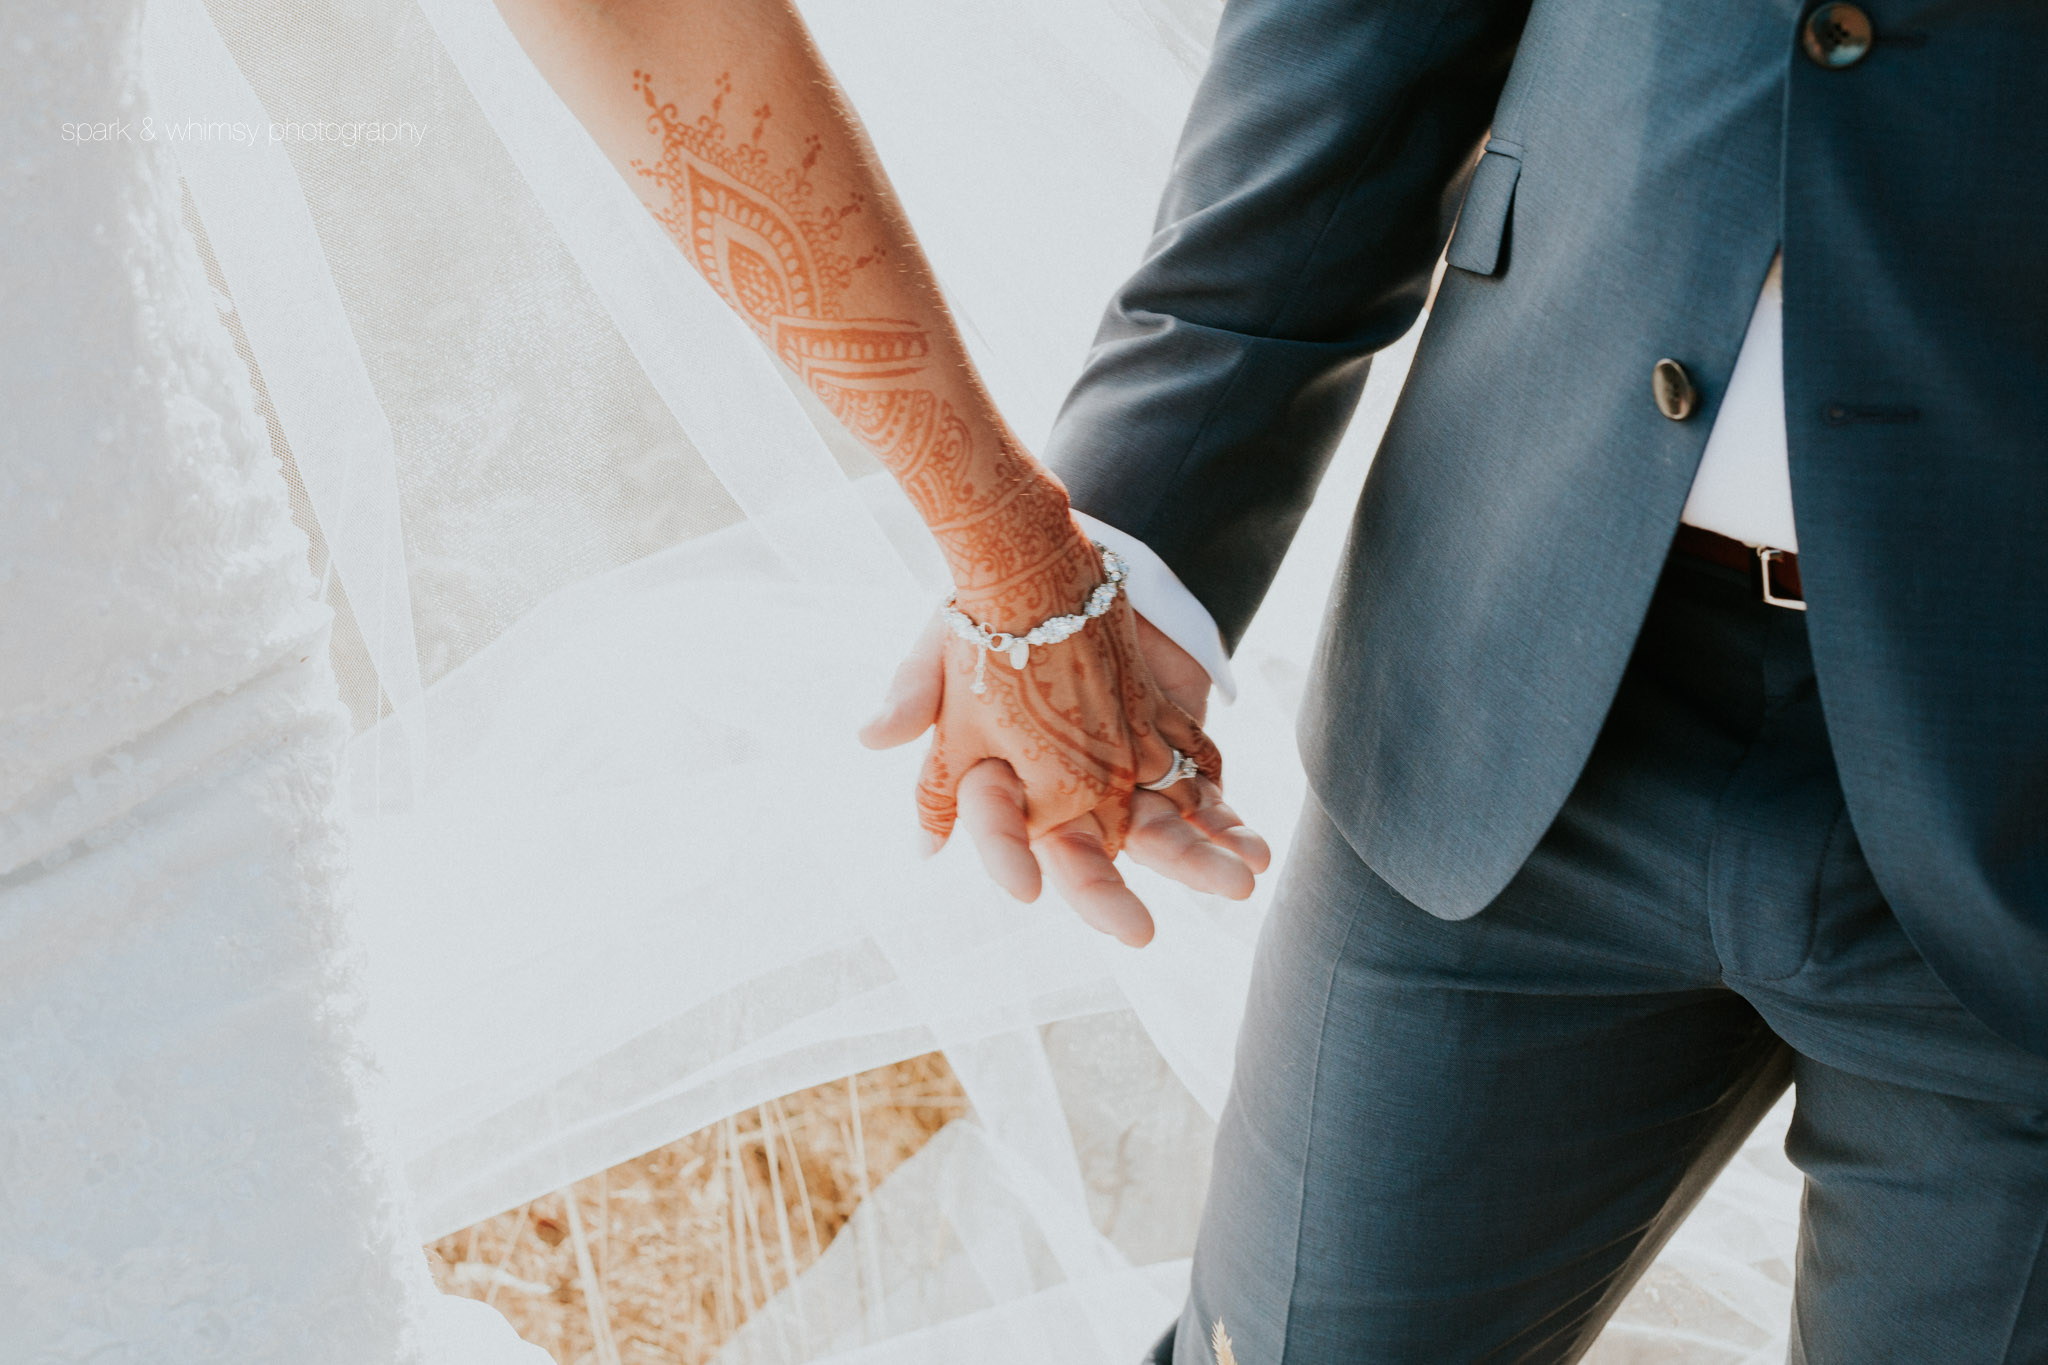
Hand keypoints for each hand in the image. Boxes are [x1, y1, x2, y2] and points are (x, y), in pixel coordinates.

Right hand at [860, 596, 1270, 945]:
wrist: (1062, 566)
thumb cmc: (988, 613)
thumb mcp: (942, 645)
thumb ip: (913, 692)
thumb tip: (868, 737)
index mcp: (1007, 786)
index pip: (1003, 834)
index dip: (1007, 859)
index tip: (1024, 890)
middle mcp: (1064, 798)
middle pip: (1086, 862)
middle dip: (1111, 901)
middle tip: (1139, 935)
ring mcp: (1123, 779)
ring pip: (1158, 838)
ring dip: (1197, 863)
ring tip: (1236, 881)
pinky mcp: (1172, 753)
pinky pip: (1204, 799)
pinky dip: (1228, 823)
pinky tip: (1254, 845)